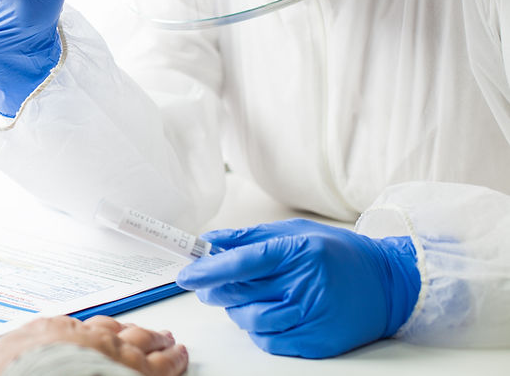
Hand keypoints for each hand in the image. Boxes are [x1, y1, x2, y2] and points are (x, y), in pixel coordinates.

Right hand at [0, 315, 187, 375]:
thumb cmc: (20, 374)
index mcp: (56, 332)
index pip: (76, 328)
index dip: (92, 331)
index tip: (96, 331)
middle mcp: (90, 336)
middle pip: (115, 329)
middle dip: (128, 330)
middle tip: (140, 330)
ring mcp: (117, 353)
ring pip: (142, 340)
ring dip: (156, 339)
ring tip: (166, 339)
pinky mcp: (141, 373)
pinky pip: (165, 364)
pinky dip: (176, 359)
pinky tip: (181, 355)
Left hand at [175, 219, 419, 357]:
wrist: (388, 285)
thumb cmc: (337, 254)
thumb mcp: (295, 232)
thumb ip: (250, 237)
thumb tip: (211, 241)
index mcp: (299, 251)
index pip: (242, 262)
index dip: (209, 269)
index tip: (186, 275)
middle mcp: (307, 284)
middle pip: (242, 292)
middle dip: (215, 290)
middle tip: (207, 286)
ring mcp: (314, 316)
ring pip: (252, 321)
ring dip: (235, 312)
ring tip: (239, 301)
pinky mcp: (319, 342)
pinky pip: (270, 342)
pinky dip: (257, 331)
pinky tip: (263, 316)